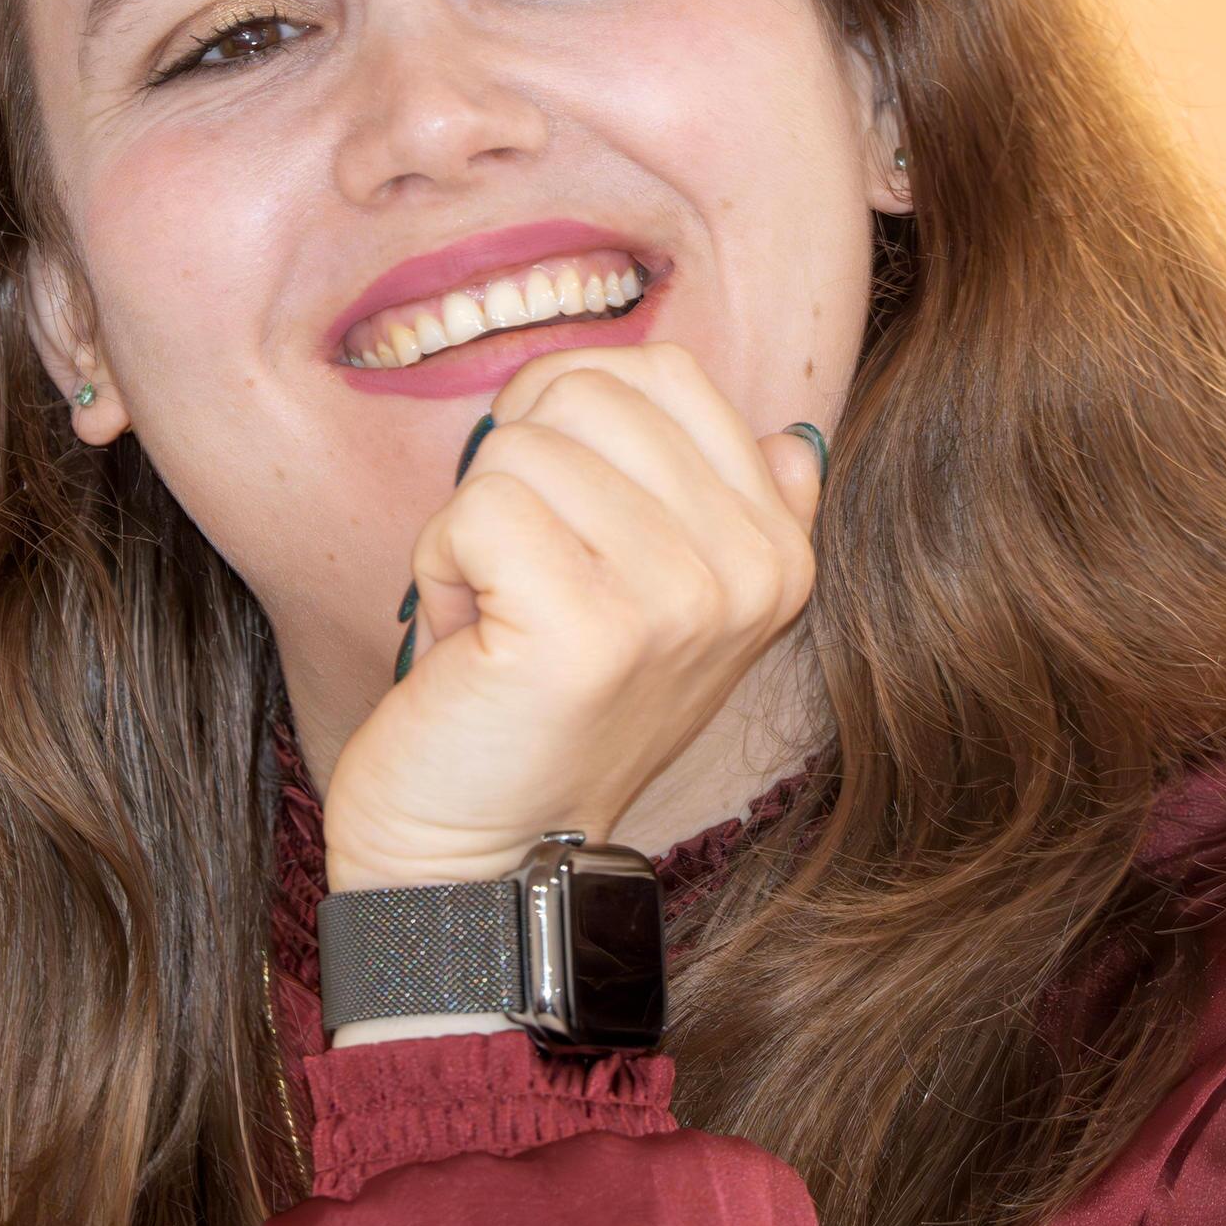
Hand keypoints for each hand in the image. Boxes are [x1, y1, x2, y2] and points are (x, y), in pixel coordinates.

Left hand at [323, 341, 826, 897]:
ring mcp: (681, 602)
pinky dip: (442, 565)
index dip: (567, 419)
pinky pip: (479, 507)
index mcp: (778, 547)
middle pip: (587, 392)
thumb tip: (783, 433)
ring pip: (522, 447)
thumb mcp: (665, 597)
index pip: (661, 372)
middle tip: (524, 577)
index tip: (563, 522)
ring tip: (502, 618)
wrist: (488, 854)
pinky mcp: (591, 633)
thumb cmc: (547, 705)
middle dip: (516, 470)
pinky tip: (473, 640)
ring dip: (473, 527)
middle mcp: (750, 572)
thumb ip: (720, 503)